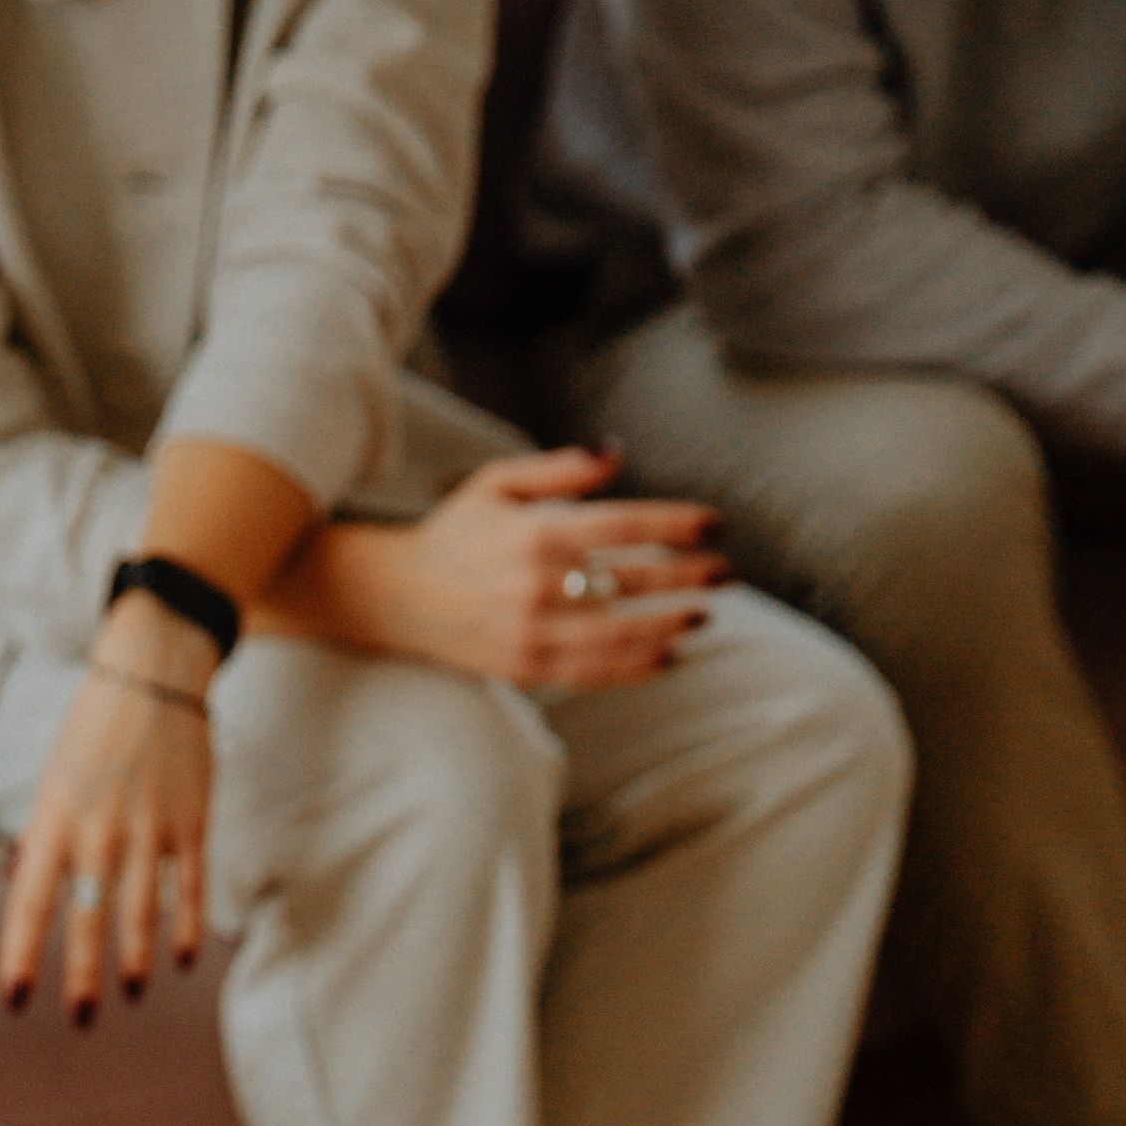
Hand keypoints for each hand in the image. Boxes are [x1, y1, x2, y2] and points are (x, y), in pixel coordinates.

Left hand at [0, 597, 216, 1024]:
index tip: (14, 999)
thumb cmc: (92, 732)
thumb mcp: (54, 780)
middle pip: (87, 918)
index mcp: (54, 819)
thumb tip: (21, 887)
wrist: (153, 673)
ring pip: (141, 913)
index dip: (21, 954)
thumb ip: (43, 838)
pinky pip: (190, 889)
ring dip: (134, 960)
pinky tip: (182, 961)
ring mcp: (150, 829)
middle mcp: (99, 830)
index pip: (30, 902)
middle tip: (79, 1018)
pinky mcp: (191, 824)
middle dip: (82, 975)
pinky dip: (187, 928)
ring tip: (129, 993)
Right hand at [265, 447, 727, 688]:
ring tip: (703, 616)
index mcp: (537, 533)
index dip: (676, 525)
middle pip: (632, 581)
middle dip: (688, 576)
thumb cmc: (456, 532)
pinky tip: (668, 657)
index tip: (715, 525)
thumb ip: (560, 470)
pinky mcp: (527, 667)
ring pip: (620, 633)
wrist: (399, 596)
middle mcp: (539, 586)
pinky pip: (594, 672)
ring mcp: (534, 633)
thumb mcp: (497, 482)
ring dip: (669, 626)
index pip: (625, 526)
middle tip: (727, 572)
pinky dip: (636, 666)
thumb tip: (617, 453)